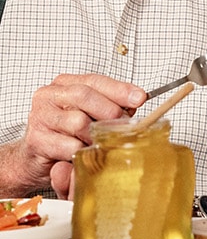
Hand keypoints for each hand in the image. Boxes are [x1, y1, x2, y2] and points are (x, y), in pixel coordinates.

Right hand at [0, 73, 146, 197]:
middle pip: (84, 95)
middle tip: (123, 126)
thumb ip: (110, 105)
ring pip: (79, 122)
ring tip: (100, 143)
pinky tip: (86, 154)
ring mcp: (40, 117)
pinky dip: (83, 152)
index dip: (119, 89)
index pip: (94, 81)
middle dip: (109, 111)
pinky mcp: (37, 140)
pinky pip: (70, 146)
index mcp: (64, 84)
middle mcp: (49, 95)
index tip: (140, 98)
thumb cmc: (65, 133)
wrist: (34, 157)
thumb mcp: (89, 114)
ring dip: (96, 136)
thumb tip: (136, 102)